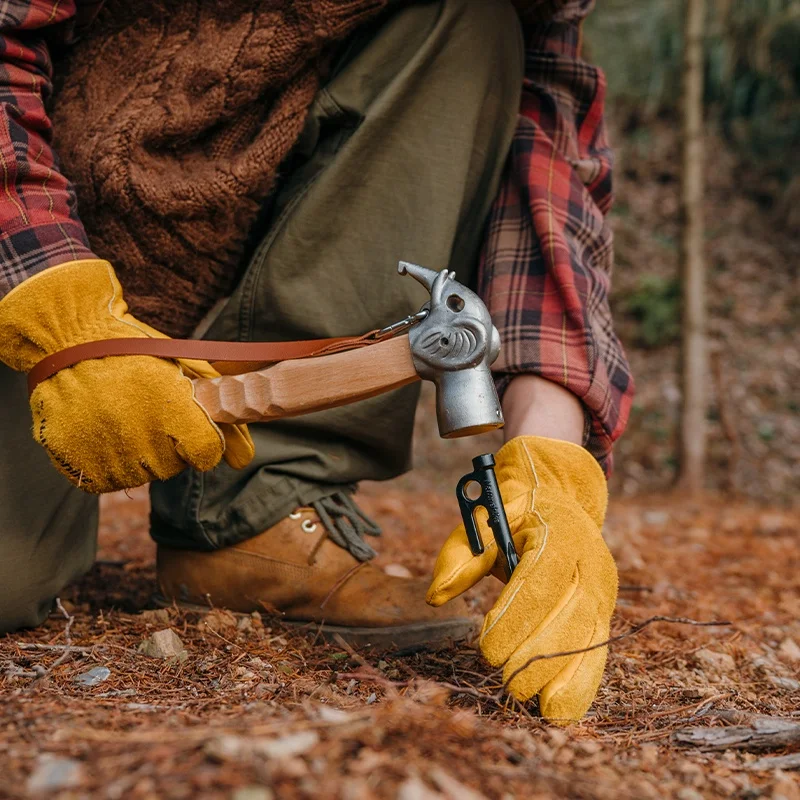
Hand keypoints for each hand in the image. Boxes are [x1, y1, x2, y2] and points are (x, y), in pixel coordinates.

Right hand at [0, 260, 253, 492]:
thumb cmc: (137, 352)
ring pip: (141, 476)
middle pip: (174, 467)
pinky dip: (108, 462)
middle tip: (147, 411)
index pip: (206, 455)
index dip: (203, 441)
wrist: (68, 339)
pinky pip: (107, 481)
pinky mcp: (77, 464)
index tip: (189, 425)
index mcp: (174, 413)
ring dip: (138, 455)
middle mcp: (141, 440)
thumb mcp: (188, 372)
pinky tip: (102, 431)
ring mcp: (107, 454)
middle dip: (169, 444)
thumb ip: (222, 415)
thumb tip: (244, 460)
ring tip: (122, 417)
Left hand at [427, 436, 616, 721]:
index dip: (517, 617)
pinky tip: (563, 709)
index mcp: (558, 532)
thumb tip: (435, 595)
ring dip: (567, 676)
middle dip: (539, 654)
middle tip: (508, 684)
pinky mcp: (602, 608)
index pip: (540, 579)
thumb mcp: (485, 516)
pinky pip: (595, 647)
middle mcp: (588, 561)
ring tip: (543, 709)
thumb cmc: (515, 508)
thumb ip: (462, 553)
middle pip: (569, 614)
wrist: (559, 493)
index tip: (489, 650)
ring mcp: (600, 587)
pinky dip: (582, 681)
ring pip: (589, 636)